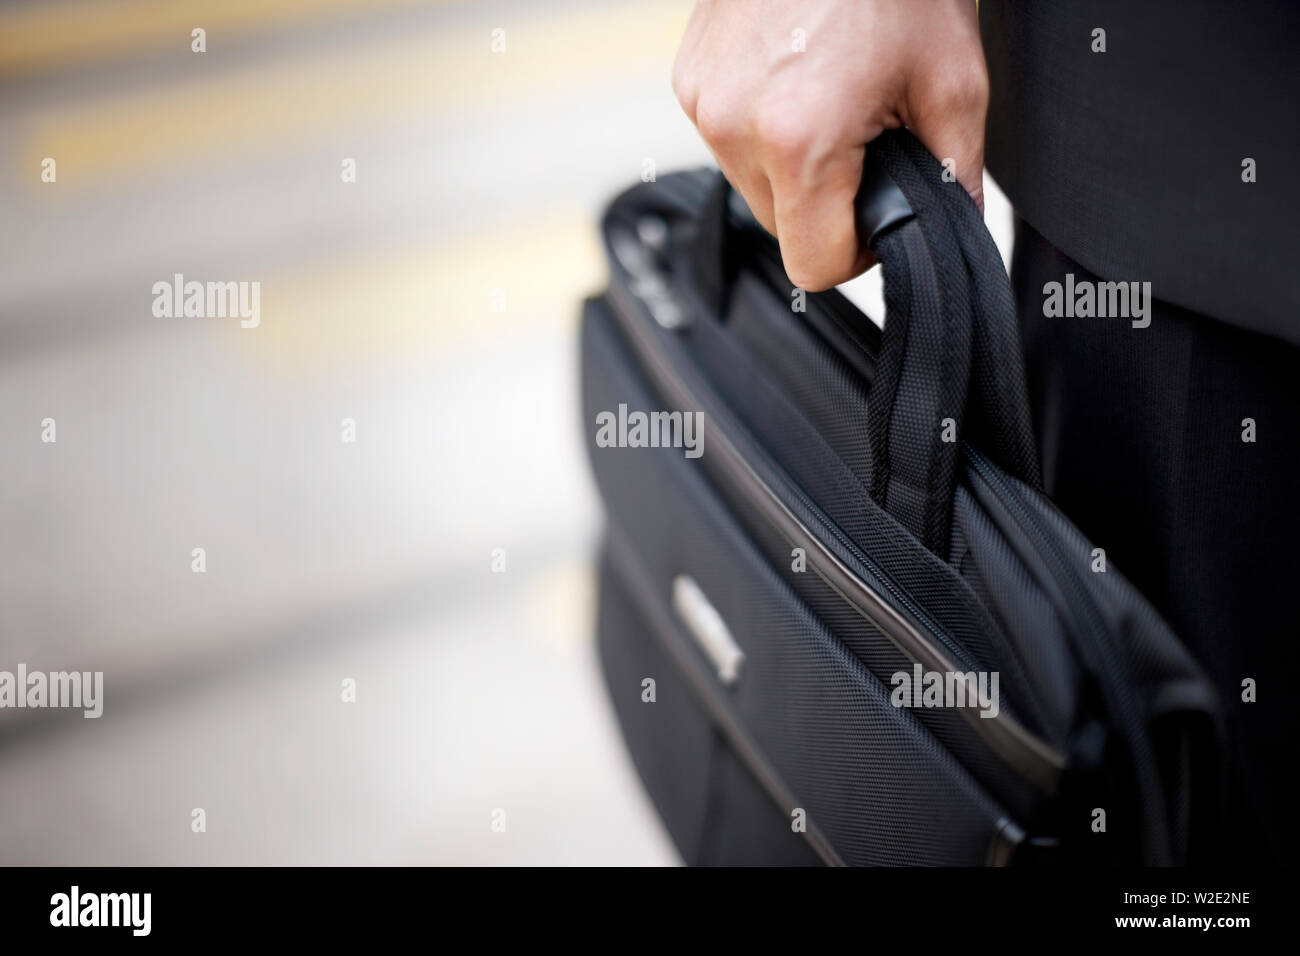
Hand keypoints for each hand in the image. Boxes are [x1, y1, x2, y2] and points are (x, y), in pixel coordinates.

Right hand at [672, 0, 987, 290]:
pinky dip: (765, 127)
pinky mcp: (689, 78)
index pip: (814, 267)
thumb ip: (955, 177)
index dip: (857, 254)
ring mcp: (702, 100)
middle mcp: (734, 124)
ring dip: (795, 166)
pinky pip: (731, 139)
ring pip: (755, 187)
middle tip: (865, 139)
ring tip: (831, 100)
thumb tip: (952, 227)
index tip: (878, 215)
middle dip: (828, 202)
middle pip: (783, 228)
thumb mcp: (953, 83)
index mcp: (799, 139)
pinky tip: (798, 79)